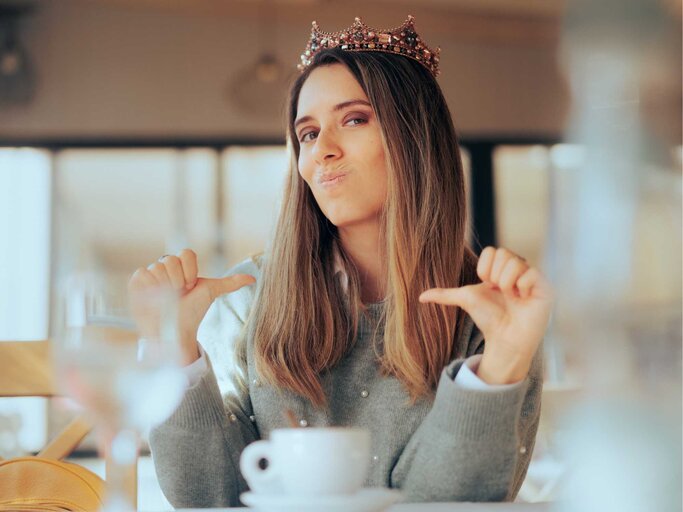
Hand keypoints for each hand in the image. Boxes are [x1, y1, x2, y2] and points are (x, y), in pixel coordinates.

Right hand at [128, 249, 255, 364]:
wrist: (175, 331)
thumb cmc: (192, 311)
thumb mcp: (210, 293)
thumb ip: (229, 283)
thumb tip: (253, 279)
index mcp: (182, 266)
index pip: (186, 253)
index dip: (190, 271)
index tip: (191, 286)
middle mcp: (166, 267)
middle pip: (171, 260)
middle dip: (178, 280)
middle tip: (179, 294)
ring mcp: (151, 274)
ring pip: (157, 267)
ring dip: (164, 286)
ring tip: (166, 298)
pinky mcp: (137, 283)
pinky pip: (142, 273)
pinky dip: (148, 287)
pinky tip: (153, 298)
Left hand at [419, 247, 553, 383]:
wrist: (504, 338)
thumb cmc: (489, 318)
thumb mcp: (465, 300)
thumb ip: (445, 295)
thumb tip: (420, 296)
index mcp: (503, 267)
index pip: (492, 251)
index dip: (485, 269)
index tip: (487, 286)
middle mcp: (520, 268)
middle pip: (504, 253)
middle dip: (495, 277)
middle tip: (500, 293)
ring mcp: (533, 277)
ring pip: (515, 262)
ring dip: (506, 283)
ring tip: (512, 297)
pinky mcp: (545, 287)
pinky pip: (530, 274)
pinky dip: (522, 288)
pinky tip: (523, 298)